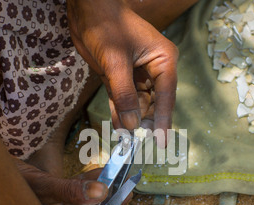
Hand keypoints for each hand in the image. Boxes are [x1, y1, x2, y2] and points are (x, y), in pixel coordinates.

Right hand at [13, 158, 128, 204]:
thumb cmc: (6, 180)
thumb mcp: (41, 186)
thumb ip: (69, 191)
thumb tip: (101, 192)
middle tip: (125, 195)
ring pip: (83, 204)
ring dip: (101, 193)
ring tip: (120, 181)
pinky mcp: (54, 194)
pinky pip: (76, 190)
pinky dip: (89, 181)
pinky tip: (103, 172)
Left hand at [67, 0, 178, 146]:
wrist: (86, 9)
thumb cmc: (106, 27)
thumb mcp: (115, 62)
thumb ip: (124, 94)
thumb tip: (131, 125)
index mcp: (163, 60)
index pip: (166, 96)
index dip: (163, 120)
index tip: (161, 142)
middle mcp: (154, 69)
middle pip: (154, 103)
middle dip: (145, 122)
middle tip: (137, 142)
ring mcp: (137, 74)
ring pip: (138, 103)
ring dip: (131, 120)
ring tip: (125, 138)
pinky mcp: (121, 77)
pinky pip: (123, 99)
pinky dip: (120, 111)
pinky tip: (117, 126)